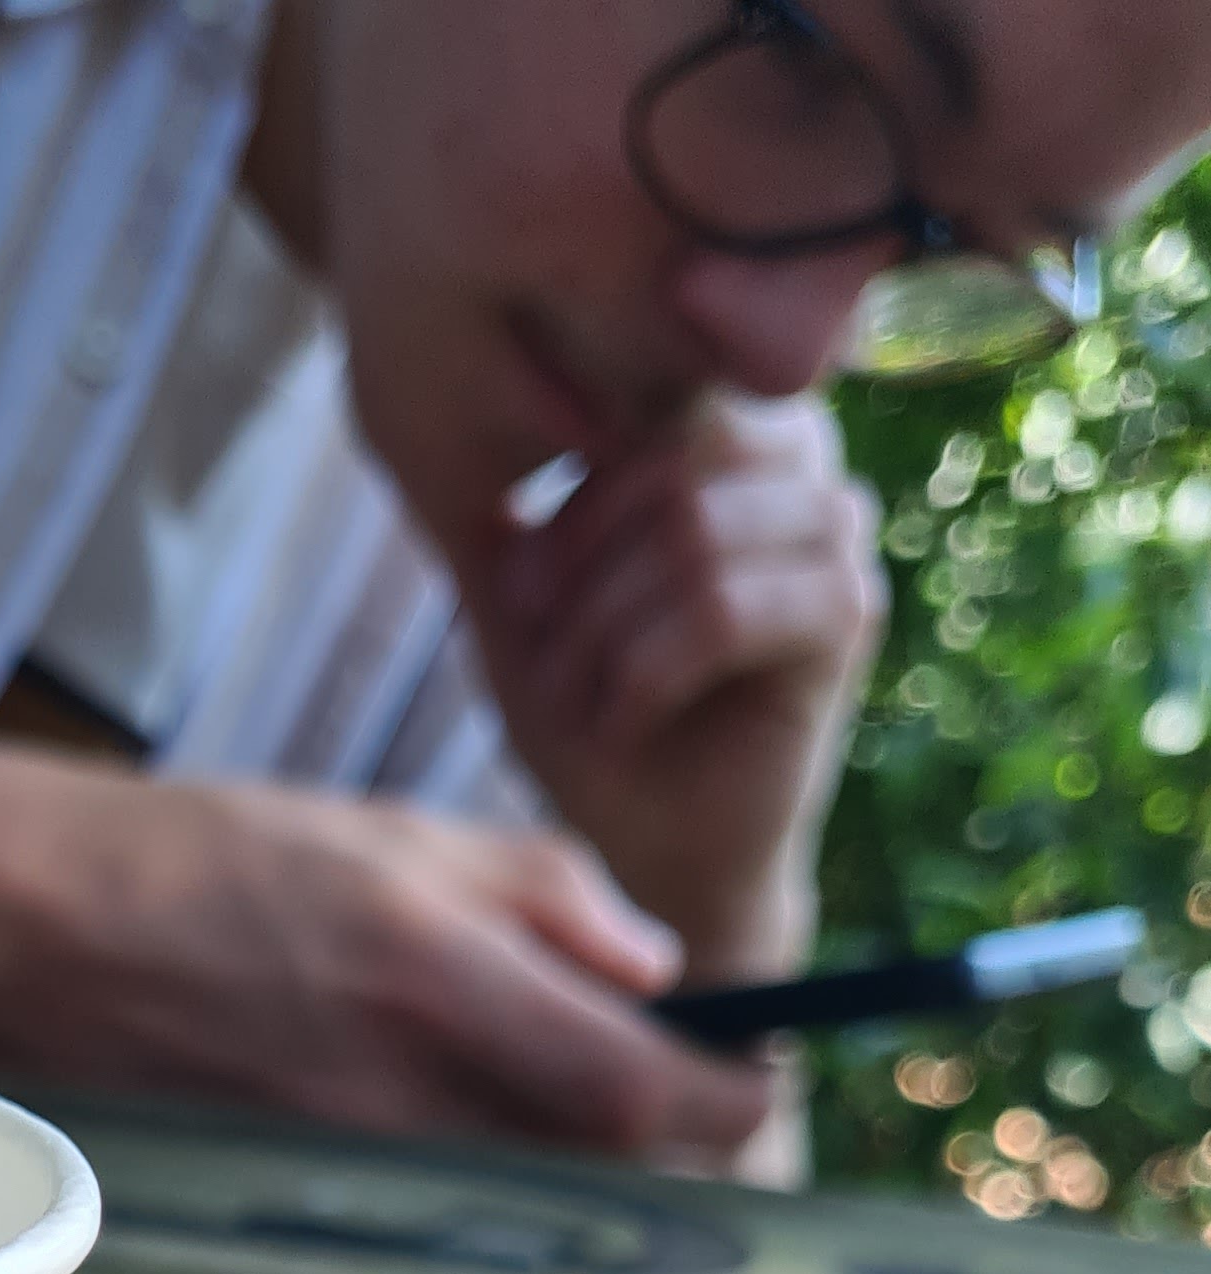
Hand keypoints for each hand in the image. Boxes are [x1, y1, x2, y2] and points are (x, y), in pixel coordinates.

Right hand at [0, 755, 777, 1160]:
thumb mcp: (396, 831)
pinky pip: (440, 1199)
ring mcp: (354, 1161)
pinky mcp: (310, 1194)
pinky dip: (485, 1167)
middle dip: (659, 1138)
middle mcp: (404, 1095)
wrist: (33, 937)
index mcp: (443, 981)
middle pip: (596, 1166)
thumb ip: (544, 892)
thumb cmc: (208, 860)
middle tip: (688, 1091)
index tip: (762, 1084)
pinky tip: (464, 1116)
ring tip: (572, 1090)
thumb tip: (657, 965)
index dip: (727, 1105)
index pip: (642, 1095)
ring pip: (522, 1188)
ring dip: (572, 1153)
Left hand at [466, 394, 887, 984]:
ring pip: (694, 533)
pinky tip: (616, 725)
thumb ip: (499, 520)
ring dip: (604, 629)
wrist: (656, 848)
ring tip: (572, 699)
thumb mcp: (520, 612)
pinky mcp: (847, 615)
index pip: (646, 398)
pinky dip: (643, 674)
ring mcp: (836, 533)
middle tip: (535, 653)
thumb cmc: (589, 720)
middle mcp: (802, 463)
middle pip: (672, 456)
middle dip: (579, 565)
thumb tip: (452, 423)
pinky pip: (720, 609)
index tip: (516, 595)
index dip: (565, 501)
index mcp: (730, 433)